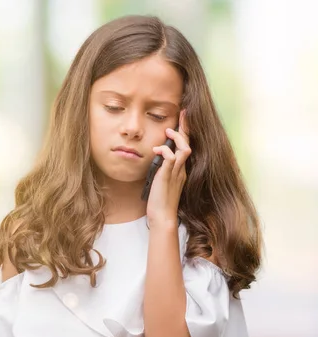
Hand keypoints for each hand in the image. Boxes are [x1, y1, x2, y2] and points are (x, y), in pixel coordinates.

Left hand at [146, 110, 190, 228]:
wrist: (162, 216)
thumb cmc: (159, 201)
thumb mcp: (160, 181)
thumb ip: (161, 169)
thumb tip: (155, 157)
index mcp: (180, 170)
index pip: (185, 147)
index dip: (186, 132)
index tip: (184, 118)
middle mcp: (181, 169)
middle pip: (188, 144)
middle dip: (186, 127)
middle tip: (183, 114)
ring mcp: (176, 173)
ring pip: (184, 149)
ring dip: (176, 138)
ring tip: (167, 131)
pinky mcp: (168, 177)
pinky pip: (171, 159)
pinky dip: (165, 151)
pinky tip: (156, 150)